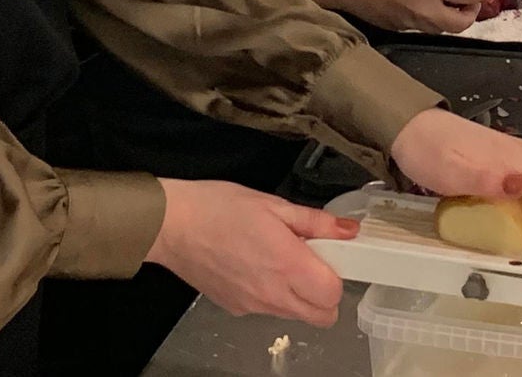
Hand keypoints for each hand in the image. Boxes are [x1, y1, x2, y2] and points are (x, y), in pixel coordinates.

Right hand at [146, 181, 357, 326]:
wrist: (171, 225)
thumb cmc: (220, 207)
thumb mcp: (273, 204)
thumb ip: (315, 221)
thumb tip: (349, 231)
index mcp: (287, 265)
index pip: (333, 295)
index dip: (337, 276)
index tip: (327, 256)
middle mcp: (273, 294)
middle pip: (321, 317)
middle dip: (324, 296)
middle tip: (311, 264)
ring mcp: (253, 306)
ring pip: (295, 316)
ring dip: (299, 296)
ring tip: (279, 260)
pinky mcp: (235, 309)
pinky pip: (267, 310)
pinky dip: (271, 295)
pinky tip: (253, 266)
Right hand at [342, 0, 487, 33]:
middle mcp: (425, 10)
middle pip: (462, 24)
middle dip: (471, 14)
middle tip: (470, 1)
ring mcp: (411, 23)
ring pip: (442, 28)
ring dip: (452, 18)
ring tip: (449, 2)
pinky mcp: (398, 29)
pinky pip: (423, 27)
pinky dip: (431, 18)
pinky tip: (423, 4)